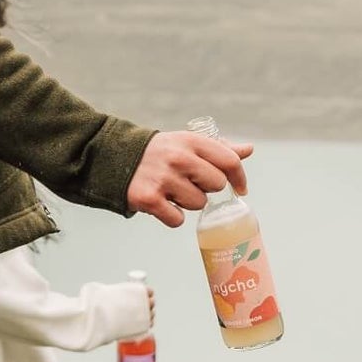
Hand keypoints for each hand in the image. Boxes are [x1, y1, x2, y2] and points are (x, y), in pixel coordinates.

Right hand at [127, 130, 252, 227]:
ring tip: (171, 190)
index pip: (229, 161)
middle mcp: (178, 158)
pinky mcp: (149, 199)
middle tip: (190, 183)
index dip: (239, 178)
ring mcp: (163, 178)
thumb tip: (248, 150)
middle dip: (207, 188)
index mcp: (190, 141)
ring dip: (188, 203)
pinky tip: (161, 202)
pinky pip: (177, 220)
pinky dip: (171, 216)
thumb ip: (218, 148)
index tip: (239, 189)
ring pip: (198, 204)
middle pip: (216, 185)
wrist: (113, 157)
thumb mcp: (186, 143)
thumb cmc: (159, 152)